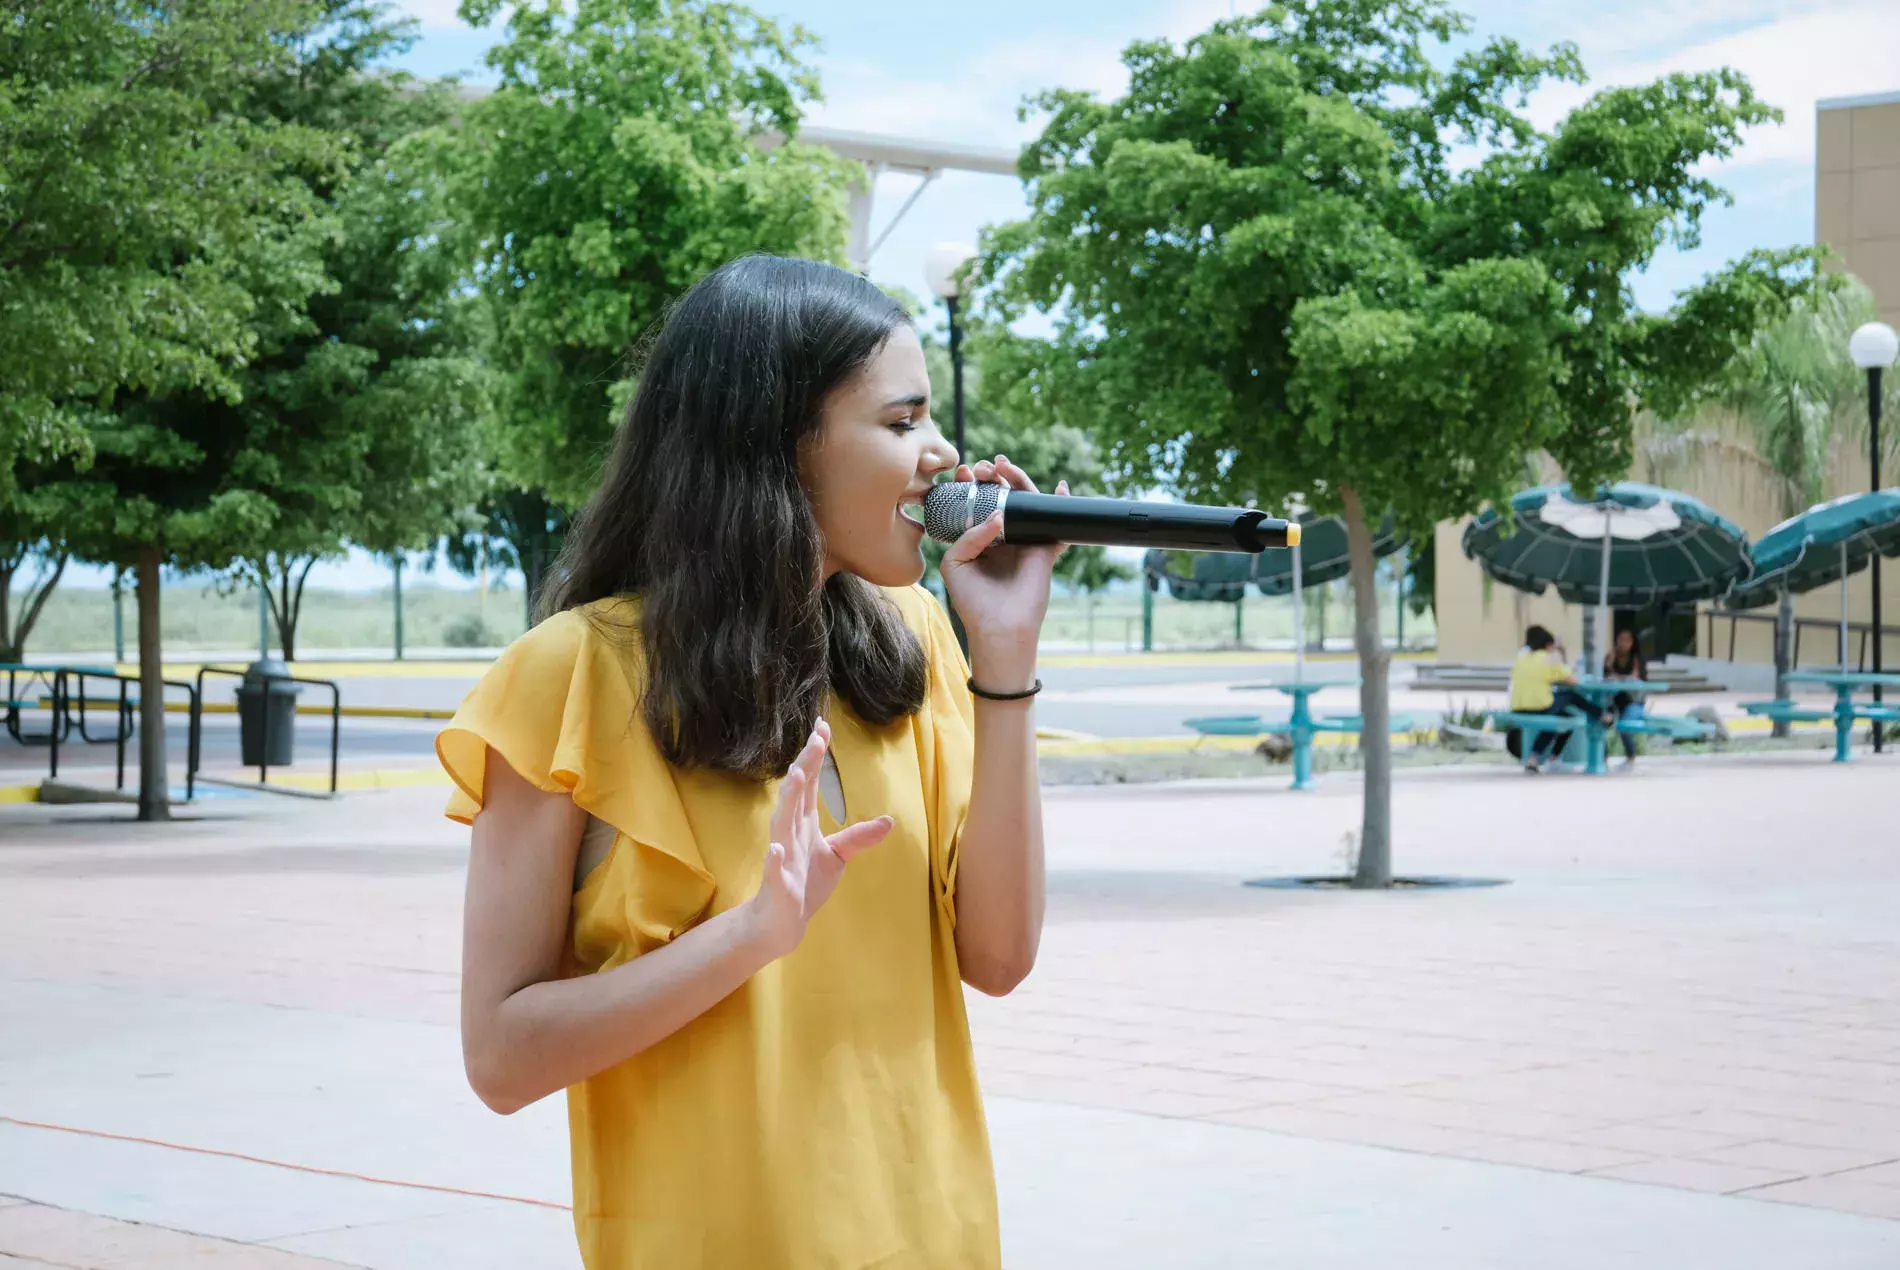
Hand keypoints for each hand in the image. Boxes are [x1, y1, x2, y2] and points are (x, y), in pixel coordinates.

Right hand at [743, 718, 892, 959]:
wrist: (783, 919)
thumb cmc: (806, 881)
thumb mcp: (838, 855)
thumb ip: (860, 836)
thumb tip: (889, 821)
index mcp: (803, 822)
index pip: (810, 783)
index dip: (815, 756)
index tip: (822, 727)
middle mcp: (790, 832)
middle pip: (797, 793)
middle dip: (806, 766)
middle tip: (815, 739)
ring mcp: (782, 855)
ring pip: (782, 823)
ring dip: (788, 800)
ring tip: (796, 776)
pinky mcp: (779, 882)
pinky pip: (775, 869)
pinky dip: (775, 858)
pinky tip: (776, 848)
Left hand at [938, 455, 1067, 686]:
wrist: (999, 626)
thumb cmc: (973, 600)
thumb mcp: (956, 563)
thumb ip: (969, 534)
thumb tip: (998, 514)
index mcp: (979, 539)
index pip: (975, 504)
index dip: (970, 485)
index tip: (963, 473)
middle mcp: (1003, 537)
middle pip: (1001, 497)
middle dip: (992, 477)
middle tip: (984, 467)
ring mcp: (1024, 541)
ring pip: (1025, 503)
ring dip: (1018, 480)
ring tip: (1005, 466)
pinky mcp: (1045, 550)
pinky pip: (1056, 524)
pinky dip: (1061, 504)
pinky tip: (1061, 488)